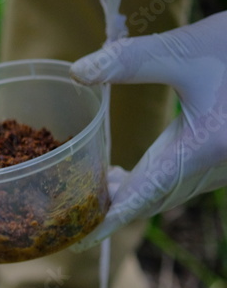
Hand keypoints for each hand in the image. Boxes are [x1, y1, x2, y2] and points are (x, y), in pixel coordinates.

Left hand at [71, 11, 226, 245]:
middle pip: (157, 198)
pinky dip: (152, 184)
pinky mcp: (224, 156)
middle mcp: (217, 165)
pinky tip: (125, 175)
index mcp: (206, 146)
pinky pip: (184, 180)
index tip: (85, 238)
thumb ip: (131, 61)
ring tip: (92, 192)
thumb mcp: (188, 49)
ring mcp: (224, 164)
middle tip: (74, 212)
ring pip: (170, 192)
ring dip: (133, 196)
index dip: (115, 217)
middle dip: (116, 208)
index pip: (149, 192)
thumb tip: (79, 70)